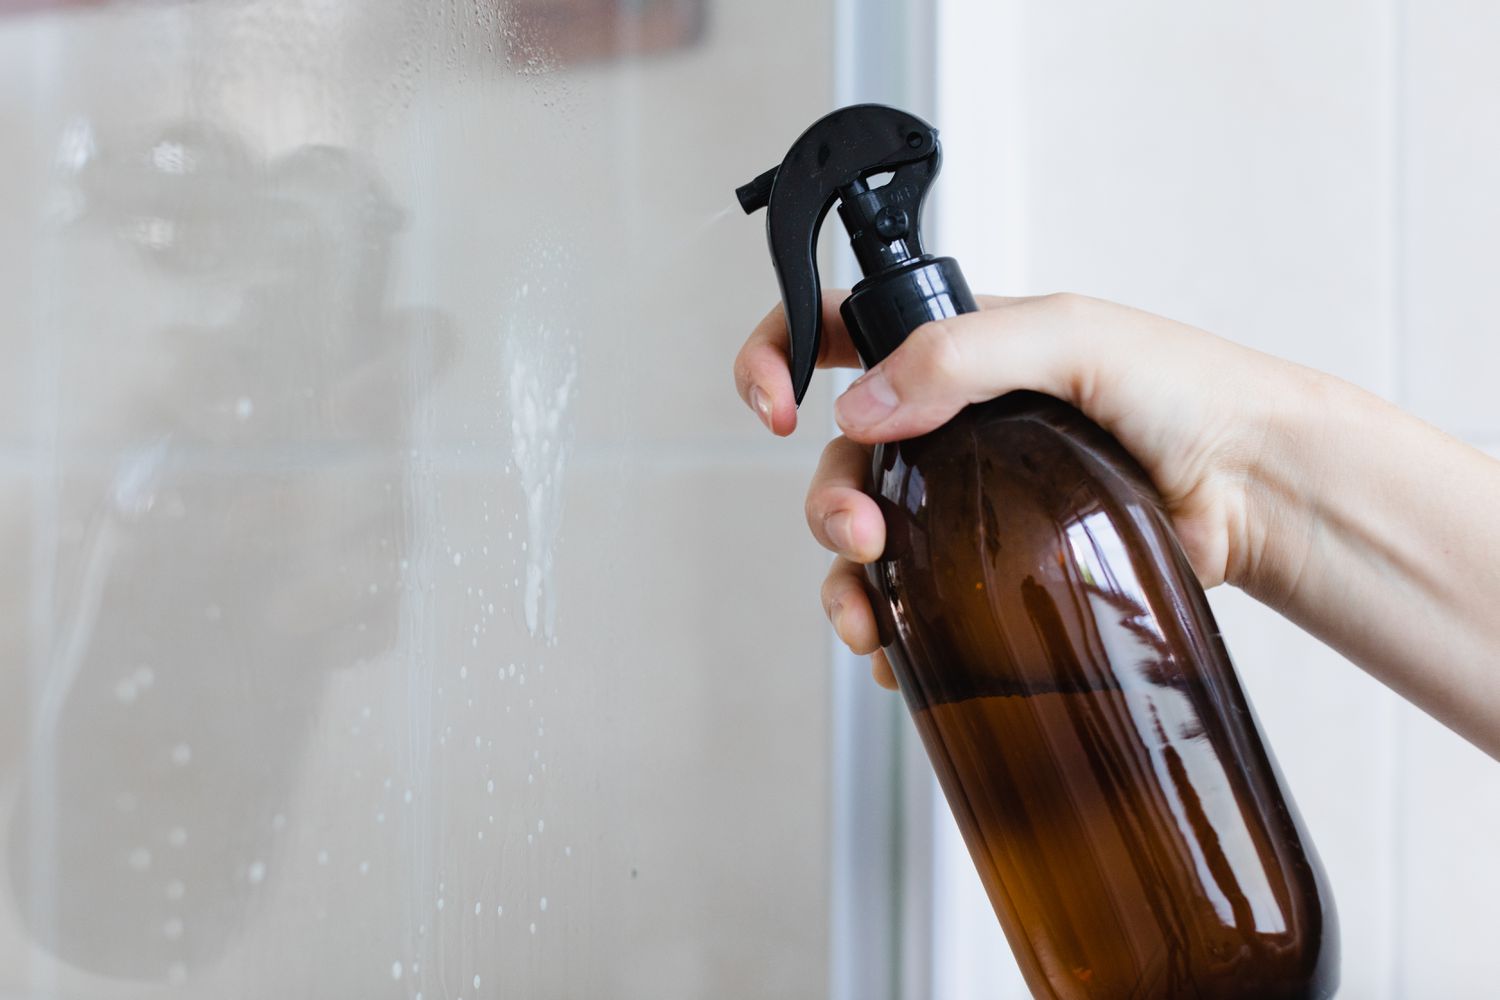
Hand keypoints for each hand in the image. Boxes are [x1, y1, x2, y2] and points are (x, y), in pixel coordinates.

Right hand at [735, 292, 1323, 690]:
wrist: (1254, 486)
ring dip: (842, 581)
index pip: (836, 333)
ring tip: (868, 616)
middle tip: (861, 535)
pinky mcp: (996, 568)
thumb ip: (959, 354)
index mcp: (955, 350)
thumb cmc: (1185, 391)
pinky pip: (917, 601)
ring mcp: (969, 499)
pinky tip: (898, 654)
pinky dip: (891, 632)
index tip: (772, 405)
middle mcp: (950, 424)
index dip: (778, 357)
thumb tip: (861, 407)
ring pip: (865, 538)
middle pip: (840, 457)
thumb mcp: (1070, 335)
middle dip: (826, 500)